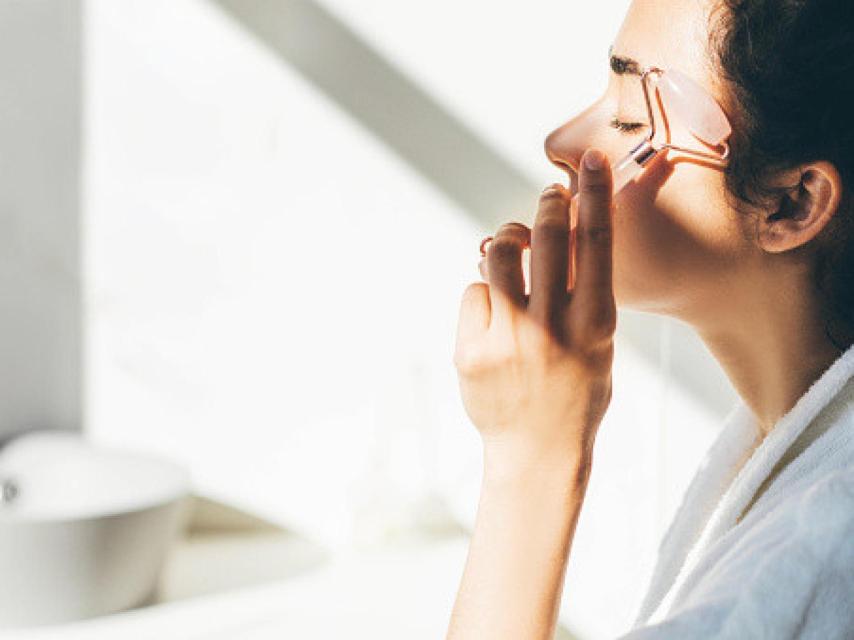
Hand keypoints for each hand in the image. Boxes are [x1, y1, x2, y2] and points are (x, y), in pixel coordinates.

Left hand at [453, 148, 616, 466]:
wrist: (538, 453)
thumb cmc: (576, 395)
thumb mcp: (598, 346)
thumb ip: (584, 294)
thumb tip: (563, 236)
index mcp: (595, 324)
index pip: (596, 244)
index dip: (593, 196)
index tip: (590, 163)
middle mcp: (552, 327)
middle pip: (545, 238)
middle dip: (547, 204)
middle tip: (549, 194)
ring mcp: (508, 340)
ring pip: (498, 256)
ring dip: (508, 241)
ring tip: (515, 250)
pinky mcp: (470, 352)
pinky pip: (474, 295)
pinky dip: (485, 294)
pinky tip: (496, 316)